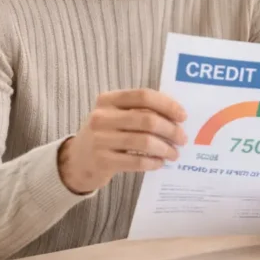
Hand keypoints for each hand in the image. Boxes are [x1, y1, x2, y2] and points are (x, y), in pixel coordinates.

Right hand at [58, 89, 186, 193]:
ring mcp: (99, 139)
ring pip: (144, 142)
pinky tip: (160, 163)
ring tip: (174, 153)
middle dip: (171, 130)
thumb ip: (141, 111)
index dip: (167, 105)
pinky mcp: (102, 161)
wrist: (77, 160)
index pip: (143, 96)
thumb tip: (177, 116)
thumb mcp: (116, 116)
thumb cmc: (106, 134)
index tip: (183, 116)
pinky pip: (136, 161)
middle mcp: (101, 117)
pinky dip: (153, 162)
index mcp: (108, 99)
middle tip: (182, 139)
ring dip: (165, 148)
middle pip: (147, 120)